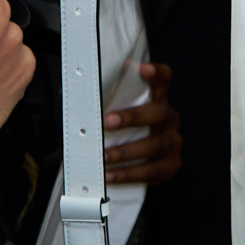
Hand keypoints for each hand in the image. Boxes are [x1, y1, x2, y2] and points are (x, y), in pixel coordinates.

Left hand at [104, 63, 181, 186]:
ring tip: (104, 156)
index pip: (164, 80)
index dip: (157, 73)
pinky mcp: (171, 165)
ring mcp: (173, 142)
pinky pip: (151, 171)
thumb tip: (72, 93)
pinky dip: (128, 174)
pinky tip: (110, 175)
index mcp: (158, 100)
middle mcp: (169, 119)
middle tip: (107, 122)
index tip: (142, 69)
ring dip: (126, 151)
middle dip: (132, 117)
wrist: (141, 164)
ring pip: (155, 145)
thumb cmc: (124, 133)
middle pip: (159, 112)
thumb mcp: (117, 113)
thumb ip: (104, 102)